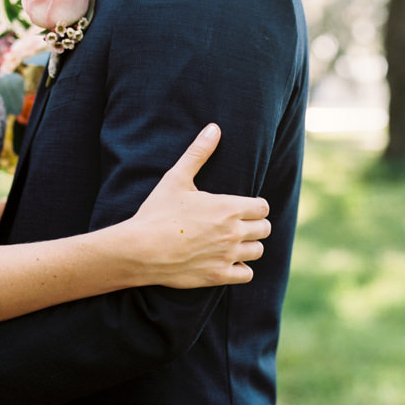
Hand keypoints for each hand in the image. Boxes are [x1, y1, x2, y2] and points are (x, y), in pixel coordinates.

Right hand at [130, 124, 270, 287]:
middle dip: (253, 225)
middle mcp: (234, 232)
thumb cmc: (157, 212)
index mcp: (229, 207)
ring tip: (230, 243)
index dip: (253, 206)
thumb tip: (214, 128)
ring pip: (257, 251)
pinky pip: (247, 274)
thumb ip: (198, 153)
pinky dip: (240, 268)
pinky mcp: (219, 276)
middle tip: (235, 224)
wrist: (140, 249)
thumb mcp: (176, 178)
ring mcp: (228, 256)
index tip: (240, 208)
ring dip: (247, 246)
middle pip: (265, 229)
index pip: (262, 207)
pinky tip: (225, 261)